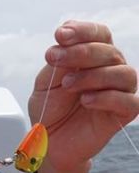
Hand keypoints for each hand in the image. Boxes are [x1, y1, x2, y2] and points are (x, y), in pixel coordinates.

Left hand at [29, 21, 137, 172]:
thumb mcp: (45, 84)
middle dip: (81, 52)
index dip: (83, 30)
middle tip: (56, 60)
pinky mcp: (123, 113)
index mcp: (92, 58)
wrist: (49, 142)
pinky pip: (128, 100)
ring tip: (68, 85)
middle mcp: (110, 70)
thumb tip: (62, 43)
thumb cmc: (50, 110)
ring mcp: (119, 91)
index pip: (98, 34)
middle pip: (109, 51)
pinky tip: (85, 100)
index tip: (60, 34)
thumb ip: (57, 64)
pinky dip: (106, 97)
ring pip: (123, 73)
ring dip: (93, 75)